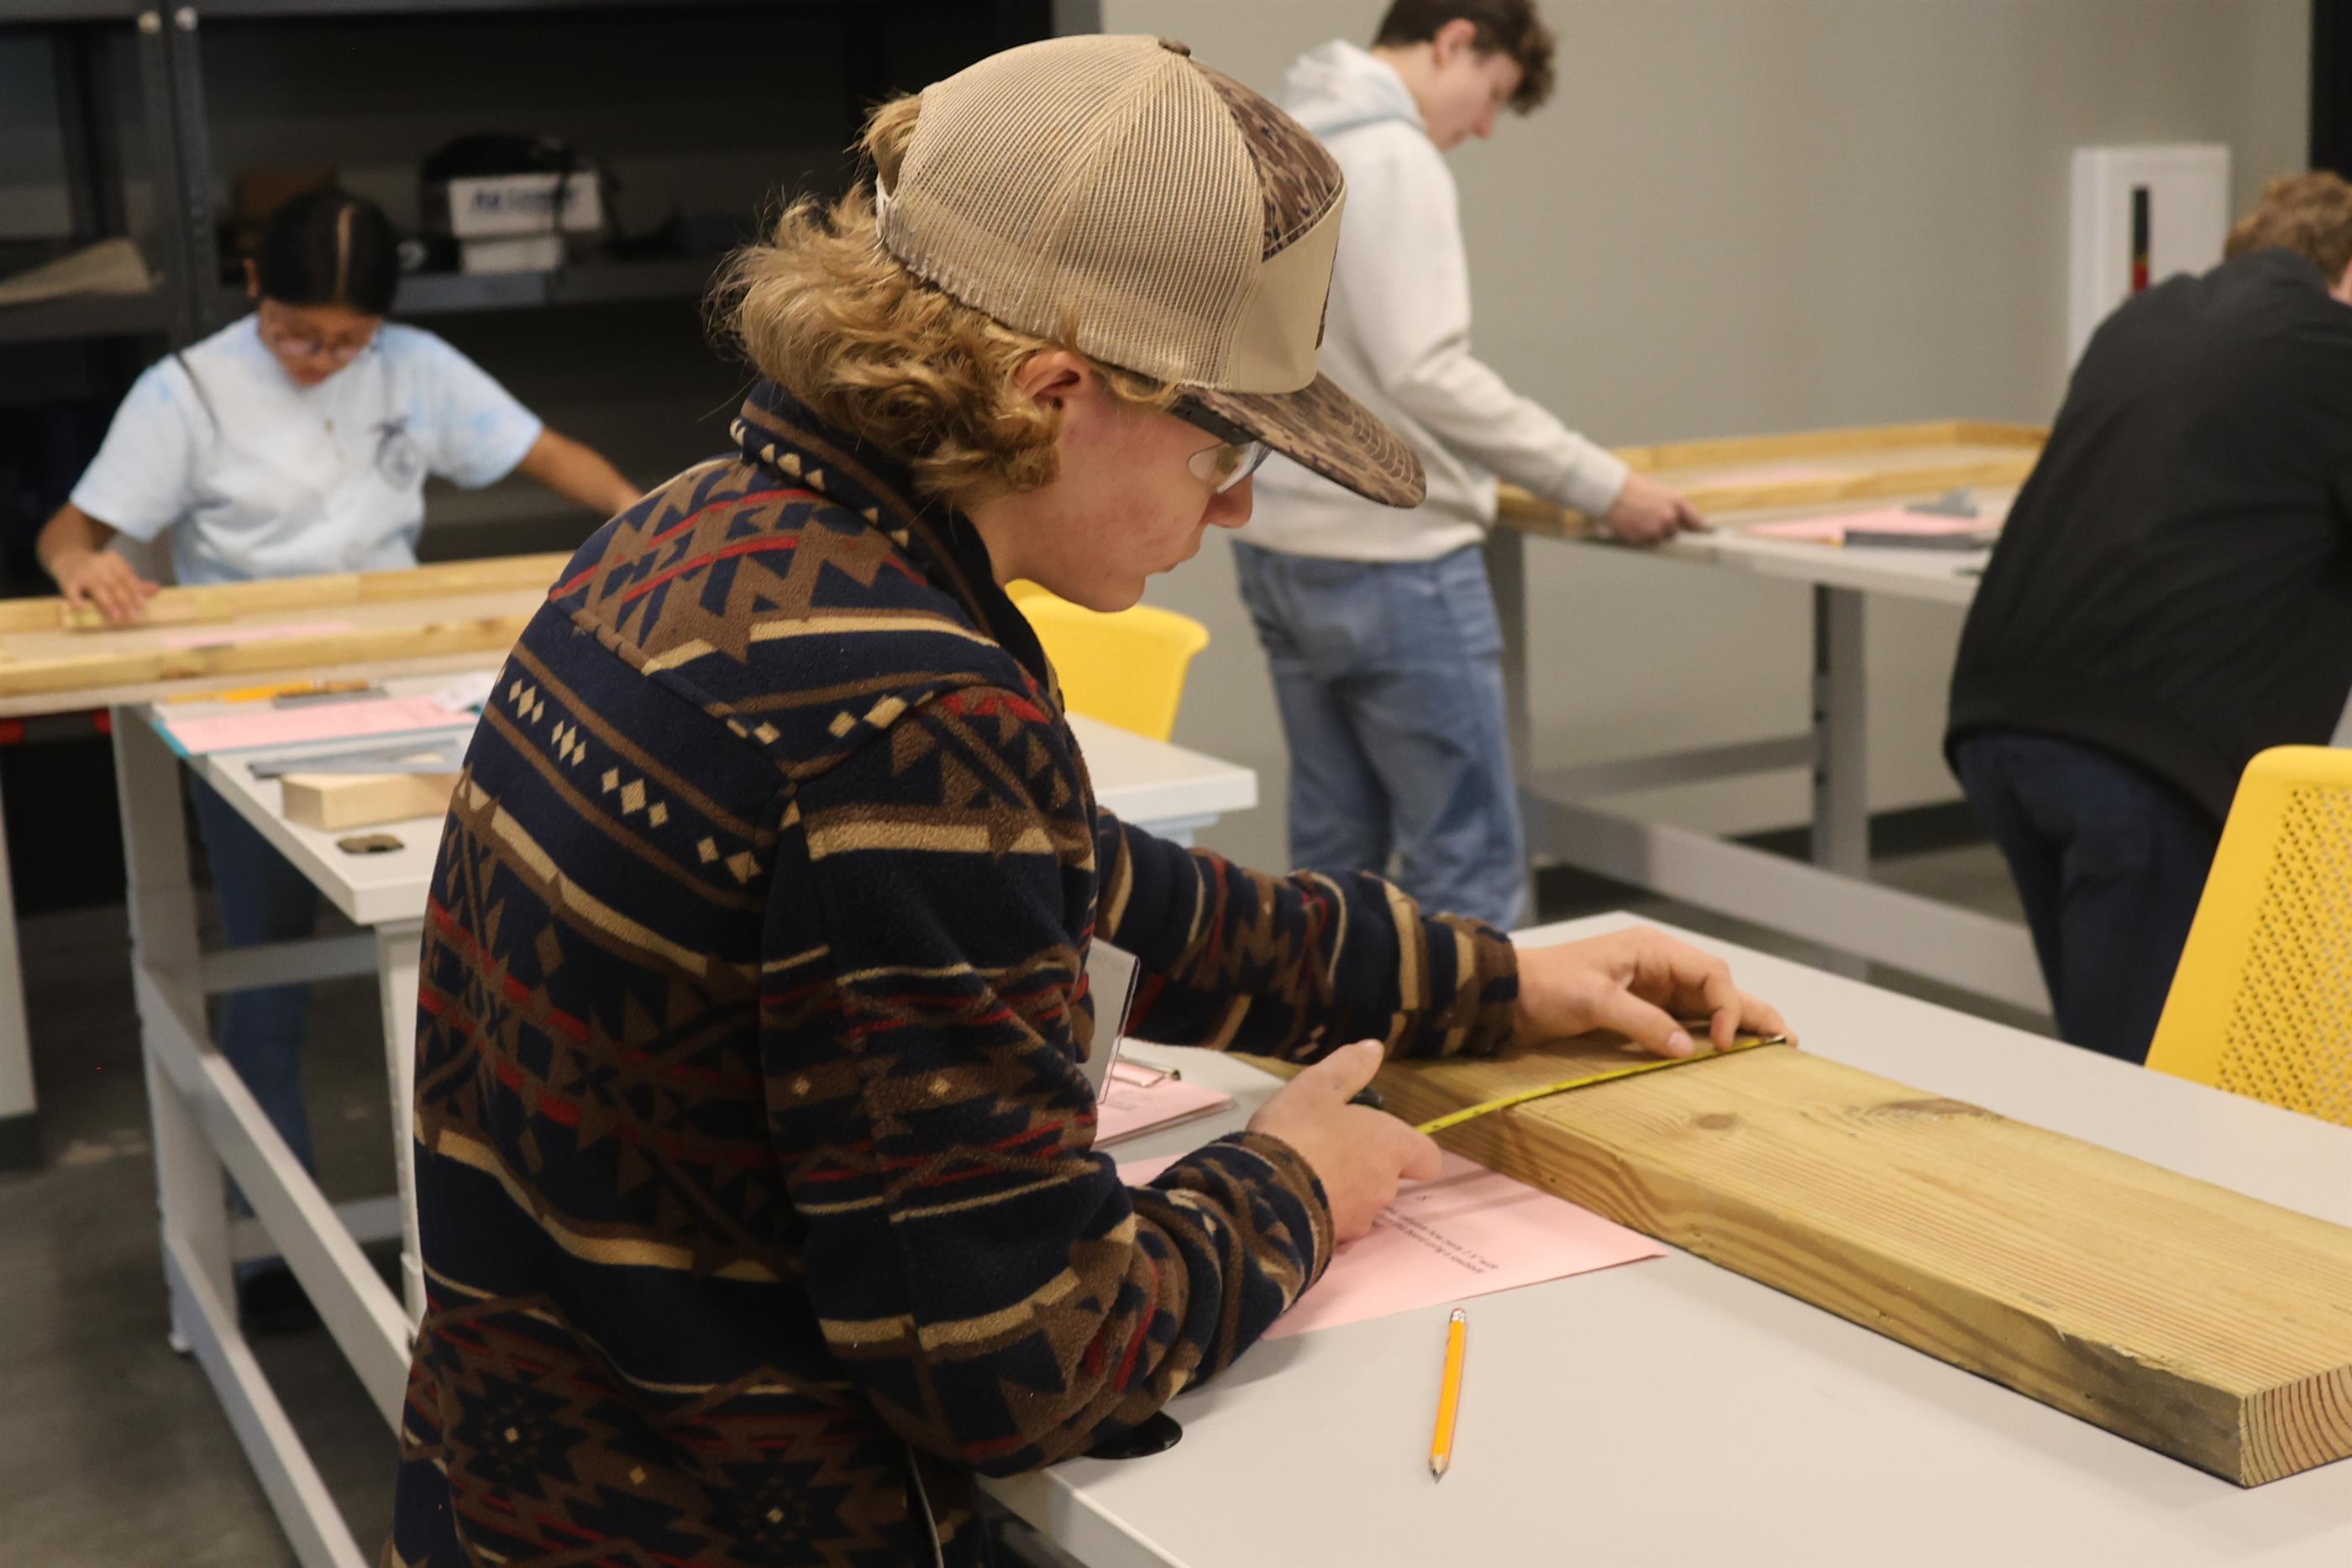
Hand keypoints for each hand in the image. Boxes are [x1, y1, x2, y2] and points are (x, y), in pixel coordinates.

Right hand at [52, 547, 158, 625]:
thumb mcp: (116, 571)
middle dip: (124, 599)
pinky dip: (75, 598)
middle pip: (114, 583)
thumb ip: (135, 582)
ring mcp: (82, 573)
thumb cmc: (98, 569)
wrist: (68, 557)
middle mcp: (98, 565)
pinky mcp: (68, 581)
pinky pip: (71, 590)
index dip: (134, 589)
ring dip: (107, 602)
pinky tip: (81, 607)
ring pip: (97, 588)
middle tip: (133, 615)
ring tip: (116, 616)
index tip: (142, 603)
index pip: (126, 576)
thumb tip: (156, 589)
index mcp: (113, 561)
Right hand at [1247, 1039, 1442, 1242]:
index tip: (1383, 1141)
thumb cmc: (1297, 1132)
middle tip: (1327, 1147)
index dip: (1411, 1150)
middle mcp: (1385, 1187)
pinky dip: (1323, 1214)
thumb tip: (1375, 1048)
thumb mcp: (1318, 1087)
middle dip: (1364, 1167)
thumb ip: (1349, 1068)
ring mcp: (1361, 1220)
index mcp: (1391, 1146)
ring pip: (1361, 1203)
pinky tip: (1295, 1199)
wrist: (1263, 1195)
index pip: (1428, 1158)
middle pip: (1388, 1179)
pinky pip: (1335, 1225)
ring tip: (1305, 1174)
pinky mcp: (1335, 1243)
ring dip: (1343, 1192)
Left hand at [1512, 926, 1790, 1057]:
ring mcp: (1652, 988)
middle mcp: (1660, 966)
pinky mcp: (1640, 1009)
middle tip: (1787, 1041)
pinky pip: (1683, 1021)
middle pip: (1717, 989)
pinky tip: (1725, 1053)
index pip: (1710, 974)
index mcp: (1654, 951)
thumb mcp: (1595, 1001)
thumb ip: (1644, 1023)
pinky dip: (1706, 1035)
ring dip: (1735, 1025)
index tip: (1725, 1042)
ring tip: (1772, 1047)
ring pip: (1705, 1006)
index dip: (1727, 1007)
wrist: (1510, 995)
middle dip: (1751, 1013)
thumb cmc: (1549, 987)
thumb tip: (1688, 1049)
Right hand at [1604, 471, 1705, 545]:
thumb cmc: (1633, 488)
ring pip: (1660, 539)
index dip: (1696, 526)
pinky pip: (1647, 543)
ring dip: (1653, 534)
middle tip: (1651, 519)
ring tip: (1639, 520)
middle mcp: (1669, 517)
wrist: (1612, 492)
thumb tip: (1677, 519)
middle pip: (1674, 532)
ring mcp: (1656, 529)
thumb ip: (1671, 505)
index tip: (1699, 530)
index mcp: (1676, 502)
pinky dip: (1641, 537)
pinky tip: (1633, 525)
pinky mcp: (1643, 538)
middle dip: (1665, 528)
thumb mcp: (1659, 491)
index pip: (1694, 520)